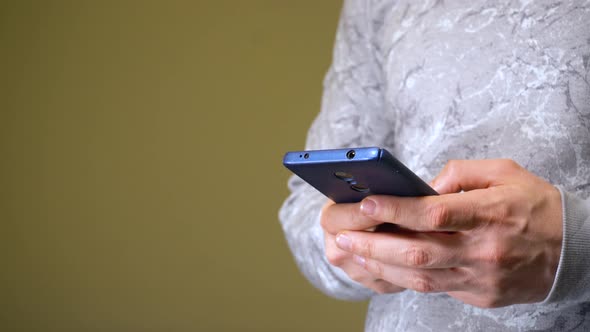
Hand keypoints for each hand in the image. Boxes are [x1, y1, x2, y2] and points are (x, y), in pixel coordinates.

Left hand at [334, 159, 562, 307]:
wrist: (576, 250)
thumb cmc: (536, 204)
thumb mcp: (505, 172)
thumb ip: (460, 174)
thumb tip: (421, 186)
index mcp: (492, 213)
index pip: (435, 214)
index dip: (396, 209)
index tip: (366, 202)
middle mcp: (485, 250)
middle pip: (419, 251)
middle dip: (373, 244)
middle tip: (342, 234)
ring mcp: (482, 278)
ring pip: (420, 277)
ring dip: (380, 264)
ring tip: (351, 251)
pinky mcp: (481, 296)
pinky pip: (434, 289)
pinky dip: (402, 277)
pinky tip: (381, 265)